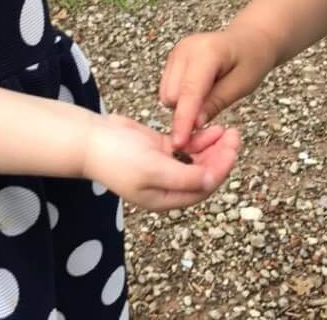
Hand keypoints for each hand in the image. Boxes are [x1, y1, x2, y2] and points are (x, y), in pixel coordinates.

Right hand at [82, 114, 240, 210]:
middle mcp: (168, 185)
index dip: (220, 169)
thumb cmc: (117, 157)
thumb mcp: (152, 169)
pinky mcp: (160, 148)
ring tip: (227, 130)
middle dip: (221, 156)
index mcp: (166, 197)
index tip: (231, 150)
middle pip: (204, 173)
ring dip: (213, 146)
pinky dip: (199, 138)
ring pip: (198, 158)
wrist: (91, 138)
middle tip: (235, 136)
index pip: (203, 187)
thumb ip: (184, 177)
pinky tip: (210, 128)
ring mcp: (164, 166)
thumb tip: (212, 180)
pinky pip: (187, 146)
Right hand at [160, 30, 272, 148]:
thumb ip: (217, 102)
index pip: (189, 91)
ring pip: (166, 94)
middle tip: (211, 114)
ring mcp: (176, 51)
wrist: (249, 38)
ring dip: (183, 105)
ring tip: (209, 96)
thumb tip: (194, 124)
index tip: (180, 142)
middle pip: (172, 95)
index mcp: (206, 52)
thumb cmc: (252, 60)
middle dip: (186, 112)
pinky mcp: (172, 57)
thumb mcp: (243, 84)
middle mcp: (185, 49)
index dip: (183, 119)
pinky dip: (181, 97)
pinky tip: (201, 90)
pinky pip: (167, 88)